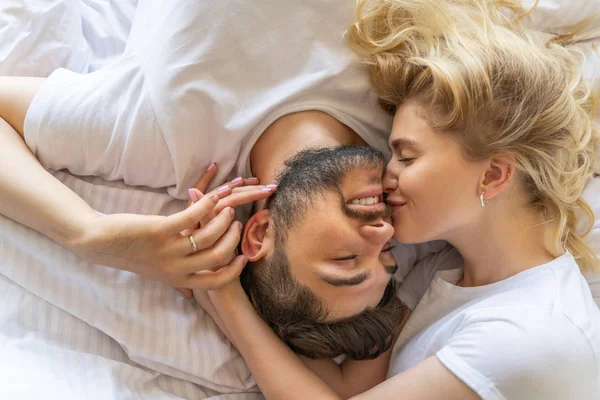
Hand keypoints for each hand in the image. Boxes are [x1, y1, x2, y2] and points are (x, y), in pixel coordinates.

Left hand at [72, 173, 273, 290]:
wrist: (98, 242)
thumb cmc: (130, 255)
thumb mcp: (157, 274)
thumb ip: (177, 282)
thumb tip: (192, 295)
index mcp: (177, 280)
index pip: (216, 281)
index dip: (234, 269)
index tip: (244, 256)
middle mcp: (175, 268)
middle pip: (218, 256)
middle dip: (232, 238)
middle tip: (234, 222)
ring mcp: (167, 250)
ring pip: (209, 235)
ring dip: (222, 219)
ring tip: (225, 207)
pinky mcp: (159, 231)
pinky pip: (192, 217)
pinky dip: (206, 205)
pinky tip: (211, 197)